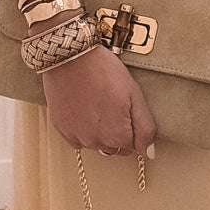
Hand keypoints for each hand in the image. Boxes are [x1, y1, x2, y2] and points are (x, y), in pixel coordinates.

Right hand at [38, 37, 158, 163]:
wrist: (71, 56)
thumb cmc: (103, 71)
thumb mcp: (135, 95)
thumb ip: (145, 128)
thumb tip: (148, 153)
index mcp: (117, 136)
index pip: (133, 146)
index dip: (132, 127)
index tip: (126, 109)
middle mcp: (96, 143)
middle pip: (114, 147)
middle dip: (116, 131)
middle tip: (112, 104)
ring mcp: (76, 137)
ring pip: (95, 143)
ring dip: (98, 130)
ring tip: (97, 103)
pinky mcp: (61, 128)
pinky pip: (77, 138)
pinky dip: (81, 128)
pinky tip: (83, 109)